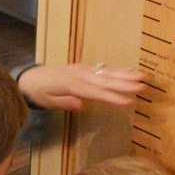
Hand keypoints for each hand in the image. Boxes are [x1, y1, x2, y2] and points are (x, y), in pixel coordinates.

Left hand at [17, 64, 146, 110]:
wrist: (31, 77)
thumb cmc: (39, 92)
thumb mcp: (47, 100)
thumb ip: (64, 102)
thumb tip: (81, 105)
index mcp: (72, 84)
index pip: (95, 92)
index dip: (112, 97)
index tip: (127, 101)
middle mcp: (80, 75)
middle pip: (106, 80)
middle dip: (125, 84)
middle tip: (143, 86)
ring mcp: (84, 70)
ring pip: (107, 73)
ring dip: (126, 75)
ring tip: (143, 76)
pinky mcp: (85, 69)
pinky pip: (104, 70)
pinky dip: (118, 71)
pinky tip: (131, 72)